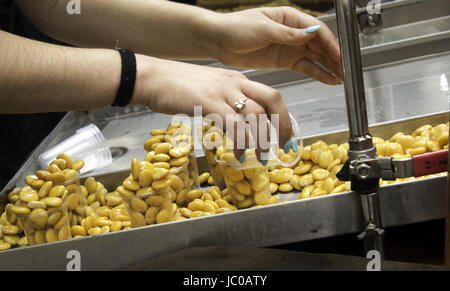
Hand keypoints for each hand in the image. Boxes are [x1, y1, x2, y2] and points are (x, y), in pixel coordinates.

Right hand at [132, 55, 293, 162]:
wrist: (153, 77)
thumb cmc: (177, 85)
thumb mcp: (210, 89)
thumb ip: (226, 101)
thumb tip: (237, 123)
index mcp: (237, 79)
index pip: (270, 95)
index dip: (283, 116)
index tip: (286, 136)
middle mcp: (235, 83)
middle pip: (272, 100)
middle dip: (283, 124)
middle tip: (285, 146)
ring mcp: (222, 91)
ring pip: (255, 115)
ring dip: (263, 139)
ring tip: (262, 157)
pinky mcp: (207, 103)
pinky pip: (233, 125)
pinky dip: (240, 142)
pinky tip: (239, 155)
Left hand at [211, 7, 341, 84]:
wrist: (219, 41)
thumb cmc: (237, 27)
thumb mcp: (263, 29)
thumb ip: (288, 34)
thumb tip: (310, 33)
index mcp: (290, 18)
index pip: (317, 30)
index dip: (330, 44)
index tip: (339, 56)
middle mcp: (293, 32)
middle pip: (319, 45)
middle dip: (333, 57)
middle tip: (345, 70)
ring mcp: (289, 47)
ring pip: (314, 57)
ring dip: (328, 67)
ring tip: (340, 78)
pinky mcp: (283, 61)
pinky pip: (304, 67)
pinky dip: (316, 73)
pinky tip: (327, 79)